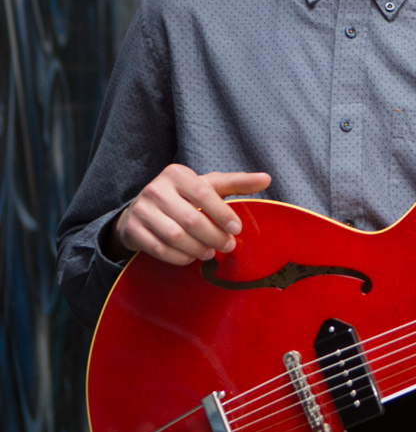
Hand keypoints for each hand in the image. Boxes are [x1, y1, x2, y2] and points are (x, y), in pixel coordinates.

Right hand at [108, 165, 271, 265]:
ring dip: (198, 249)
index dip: (222, 213)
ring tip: (210, 252)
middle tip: (228, 245)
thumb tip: (267, 178)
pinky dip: (180, 257)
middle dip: (214, 236)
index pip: (203, 193)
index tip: (237, 228)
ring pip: (175, 237)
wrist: (141, 211)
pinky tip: (191, 256)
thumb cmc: (184, 197)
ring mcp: (141, 210)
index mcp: (177, 174)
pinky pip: (160, 249)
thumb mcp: (208, 186)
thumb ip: (237, 183)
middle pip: (191, 219)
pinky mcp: (132, 230)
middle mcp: (156, 189)